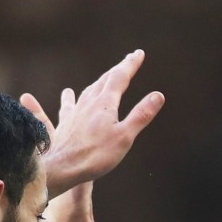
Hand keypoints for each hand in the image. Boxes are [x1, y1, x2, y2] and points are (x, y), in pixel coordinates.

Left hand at [21, 49, 164, 197]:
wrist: (62, 168)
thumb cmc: (96, 155)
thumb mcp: (125, 136)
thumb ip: (141, 115)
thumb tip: (158, 95)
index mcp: (105, 104)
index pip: (120, 77)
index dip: (130, 64)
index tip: (139, 53)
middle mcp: (88, 103)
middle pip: (104, 81)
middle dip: (118, 69)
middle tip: (127, 60)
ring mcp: (74, 113)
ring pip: (88, 91)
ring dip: (99, 81)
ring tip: (105, 78)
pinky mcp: (65, 124)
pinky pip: (68, 105)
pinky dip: (70, 97)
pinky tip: (67, 93)